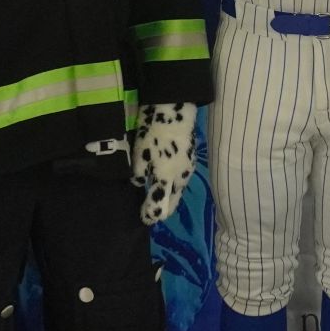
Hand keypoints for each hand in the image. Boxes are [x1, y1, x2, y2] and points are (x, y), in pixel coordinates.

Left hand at [131, 102, 196, 225]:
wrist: (174, 112)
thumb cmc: (152, 134)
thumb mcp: (138, 154)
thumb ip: (138, 174)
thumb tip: (139, 183)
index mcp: (165, 179)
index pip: (158, 205)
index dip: (150, 214)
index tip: (144, 218)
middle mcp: (180, 178)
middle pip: (173, 202)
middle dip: (163, 209)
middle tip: (152, 212)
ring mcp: (188, 169)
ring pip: (179, 190)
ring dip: (170, 196)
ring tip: (160, 197)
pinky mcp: (191, 159)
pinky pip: (182, 179)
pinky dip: (174, 184)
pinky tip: (169, 180)